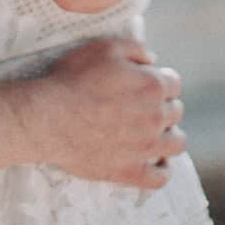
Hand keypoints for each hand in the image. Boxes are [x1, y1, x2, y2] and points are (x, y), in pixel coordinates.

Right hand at [36, 37, 185, 187]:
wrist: (48, 117)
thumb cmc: (72, 79)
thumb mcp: (103, 47)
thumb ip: (135, 48)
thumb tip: (152, 59)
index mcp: (152, 85)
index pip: (173, 82)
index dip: (161, 80)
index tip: (148, 83)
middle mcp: (156, 117)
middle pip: (176, 111)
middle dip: (163, 105)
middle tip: (143, 106)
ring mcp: (145, 148)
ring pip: (176, 144)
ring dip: (169, 136)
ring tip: (154, 133)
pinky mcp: (131, 172)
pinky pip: (161, 177)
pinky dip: (162, 169)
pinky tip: (154, 161)